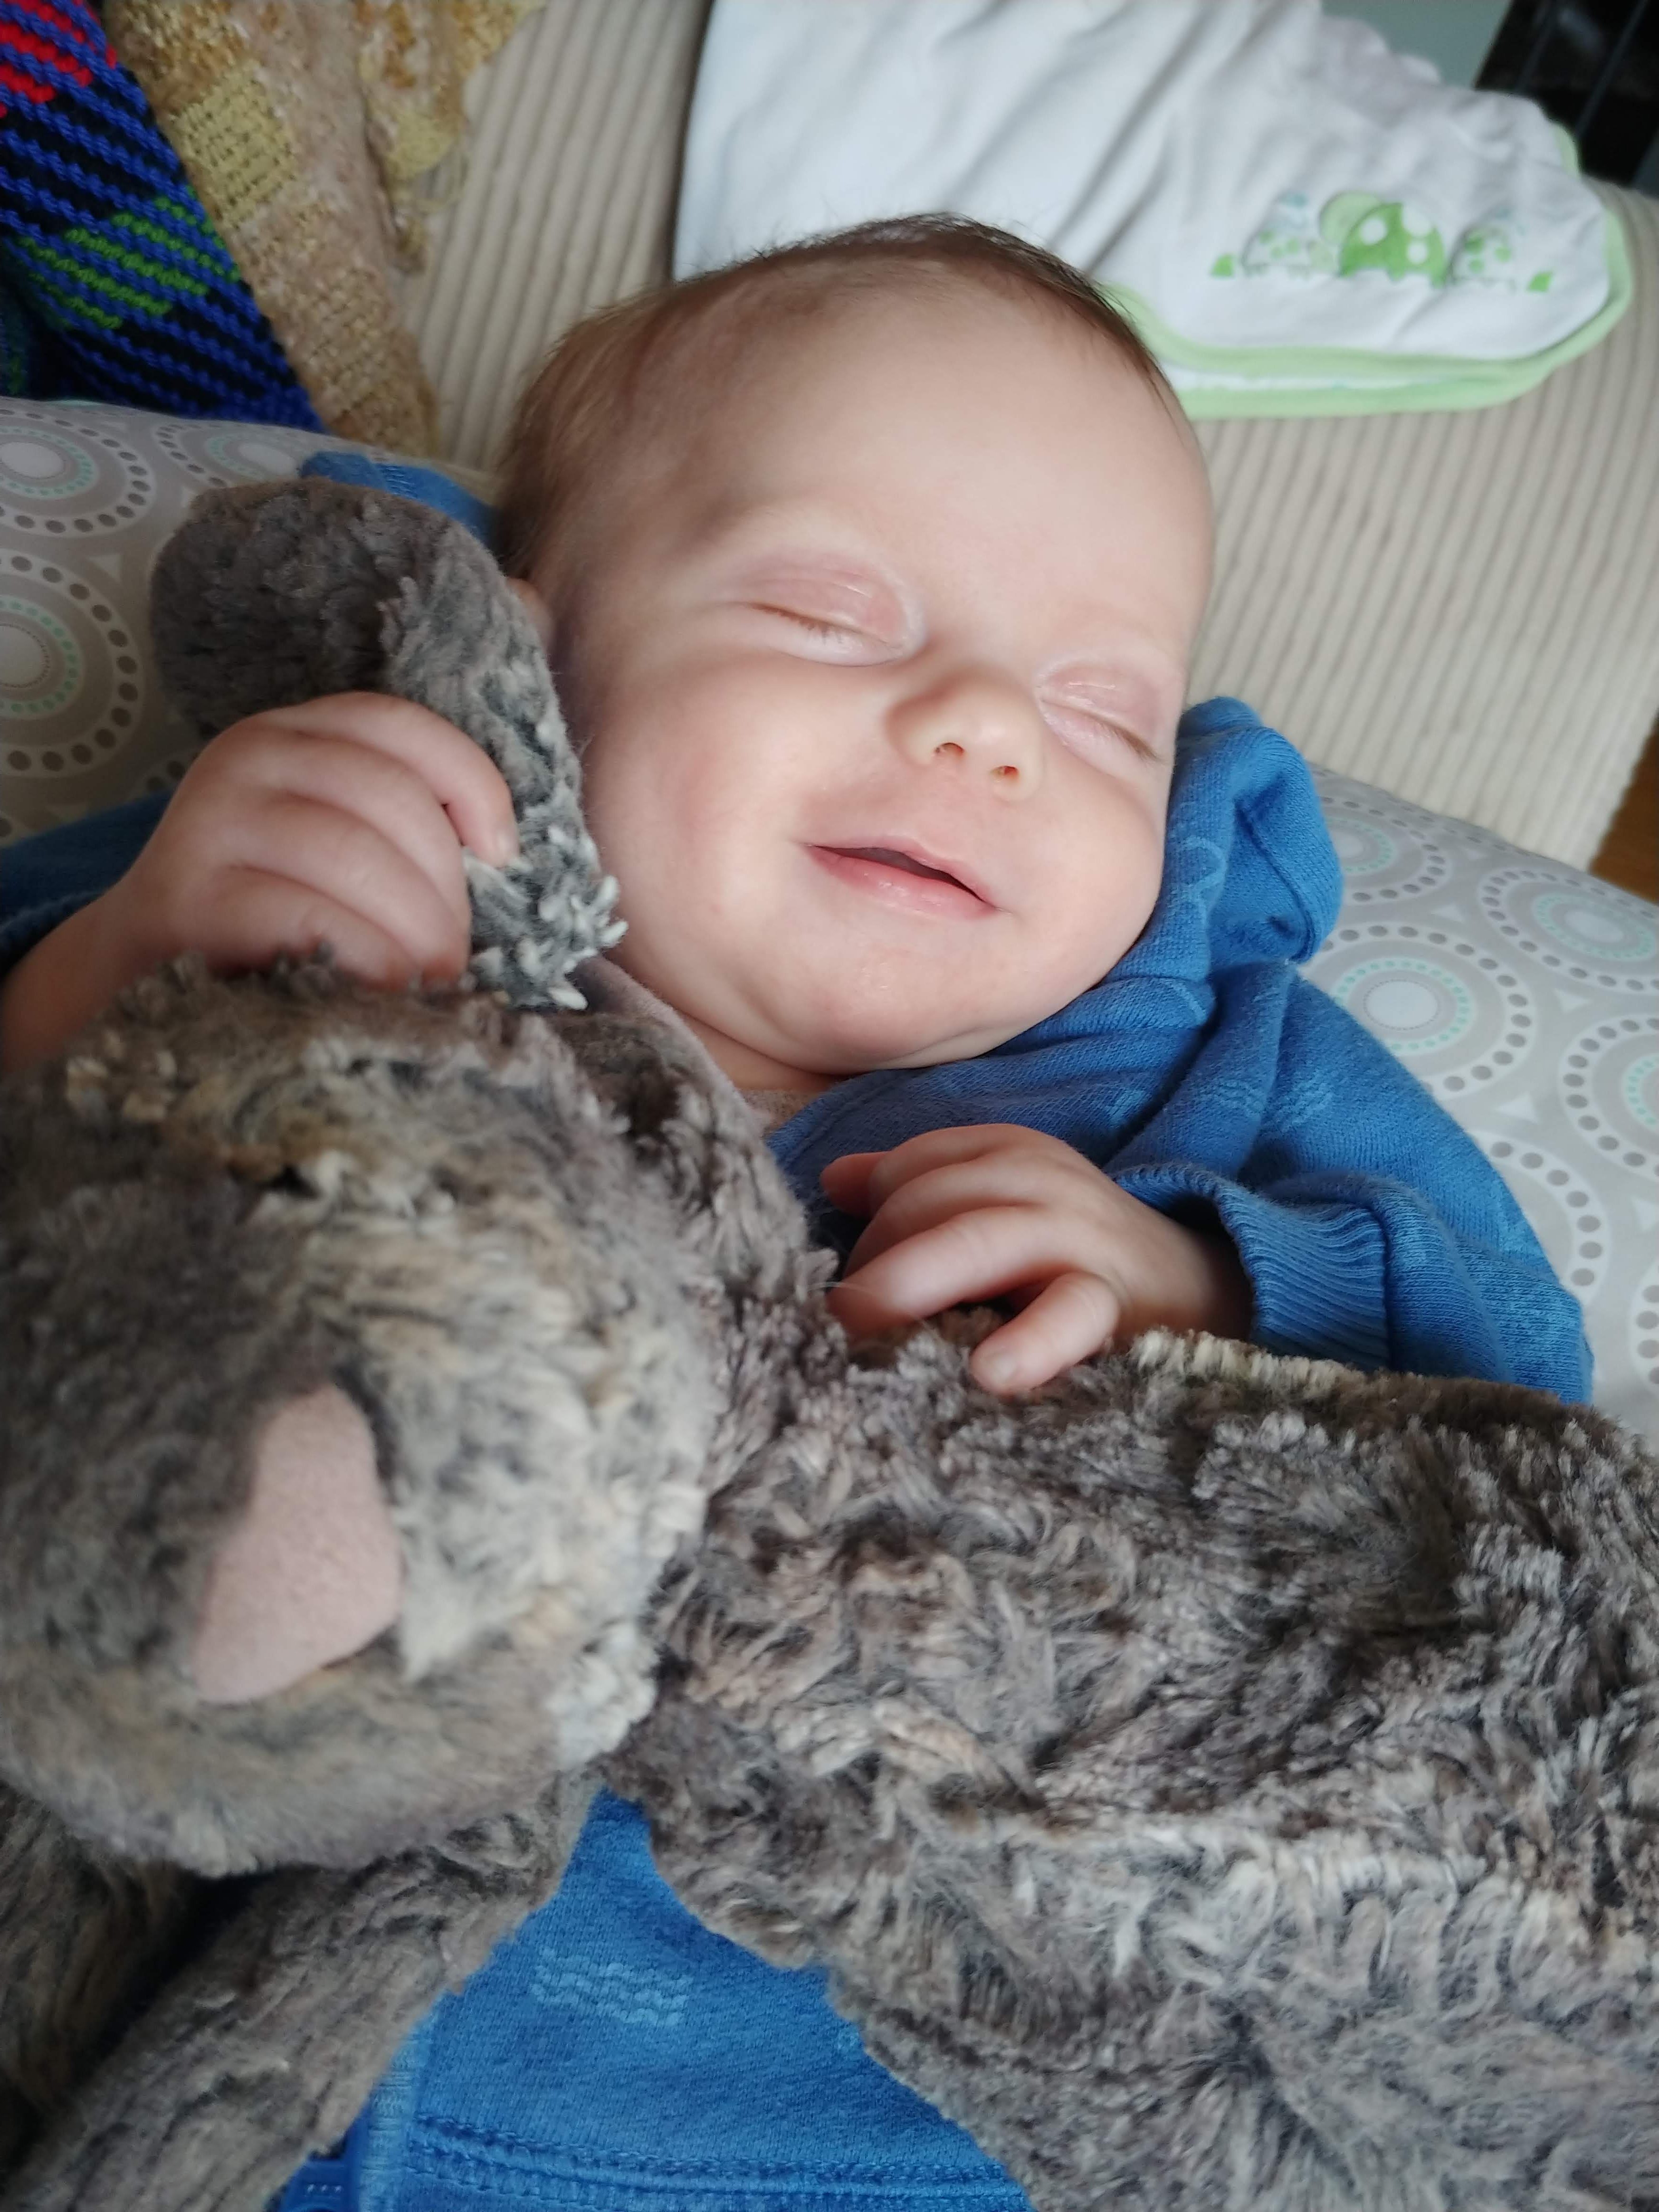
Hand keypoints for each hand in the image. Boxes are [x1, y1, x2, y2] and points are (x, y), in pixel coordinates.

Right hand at [0, 695, 516, 1069]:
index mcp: (293, 735)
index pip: (401, 729)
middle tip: (451, 960)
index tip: (500, 856)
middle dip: (444, 894)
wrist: (142, 971)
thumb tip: (506, 862)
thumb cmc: (271, 916)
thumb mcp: (337, 852)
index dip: (470, 785)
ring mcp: (208, 823)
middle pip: (392, 802)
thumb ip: (400, 832)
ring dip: (412, 935)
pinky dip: (360, 959)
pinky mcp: (182, 896)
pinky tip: (377, 994)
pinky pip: (303, 917)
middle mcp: (245, 759)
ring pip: (354, 857)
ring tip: (425, 985)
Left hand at [821, 1125, 1251, 1395]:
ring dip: (911, 1279)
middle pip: (931, 1200)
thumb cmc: (1070, 1256)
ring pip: (981, 1239)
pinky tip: (986, 1375)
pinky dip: (1026, 1344)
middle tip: (829, 1323)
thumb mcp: (1000, 1205)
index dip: (864, 1223)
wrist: (1198, 1293)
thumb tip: (833, 1181)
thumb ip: (919, 1188)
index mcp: (1007, 1155)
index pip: (910, 1169)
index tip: (842, 1282)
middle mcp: (1040, 1183)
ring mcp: (1078, 1241)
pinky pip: (1066, 1317)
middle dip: (872, 1258)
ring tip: (861, 1321)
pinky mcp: (1112, 1306)